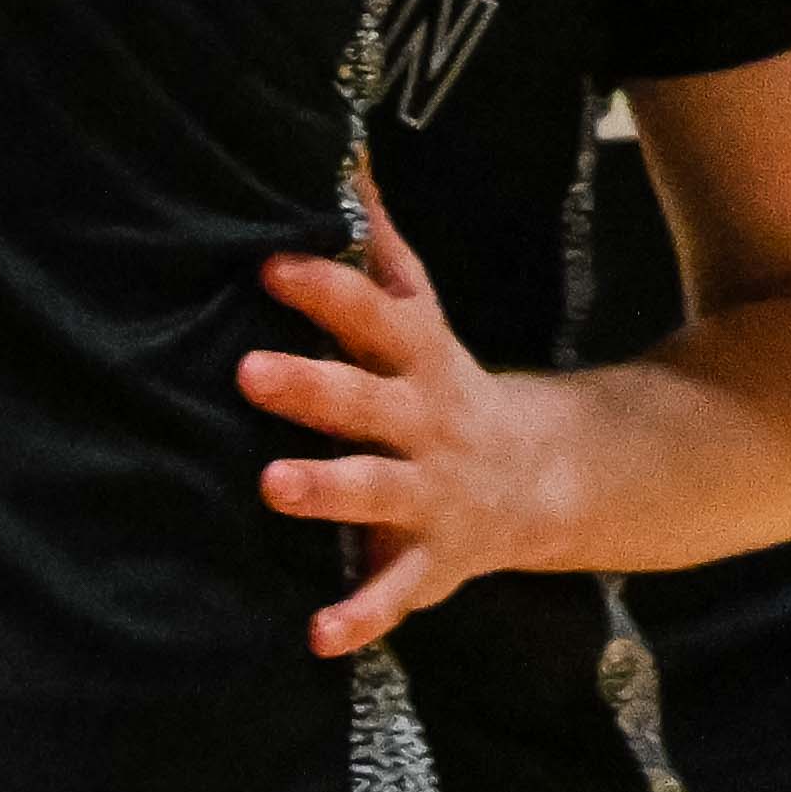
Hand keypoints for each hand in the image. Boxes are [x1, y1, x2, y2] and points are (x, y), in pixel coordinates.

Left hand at [240, 202, 569, 658]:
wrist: (544, 480)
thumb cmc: (443, 386)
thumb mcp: (422, 316)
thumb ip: (381, 247)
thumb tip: (345, 156)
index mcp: (419, 359)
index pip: (374, 314)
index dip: (325, 289)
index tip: (271, 267)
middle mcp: (425, 424)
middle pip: (366, 400)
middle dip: (310, 385)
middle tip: (246, 371)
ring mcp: (431, 494)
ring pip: (376, 491)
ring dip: (326, 489)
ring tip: (272, 485)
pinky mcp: (428, 562)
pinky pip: (394, 593)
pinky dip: (360, 617)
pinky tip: (318, 635)